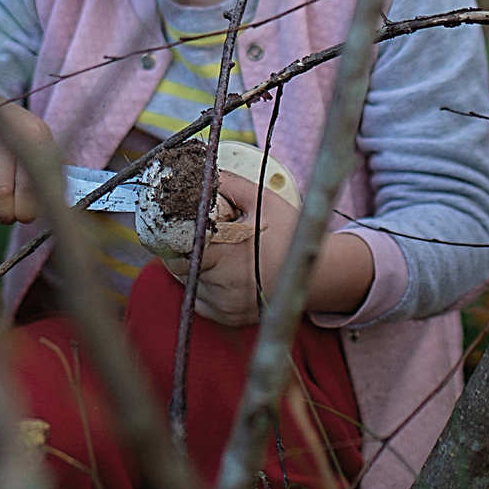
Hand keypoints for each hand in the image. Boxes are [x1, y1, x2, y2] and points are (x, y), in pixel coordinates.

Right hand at [0, 92, 55, 223]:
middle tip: (3, 215)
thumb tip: (68, 201)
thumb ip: (50, 168)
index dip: (27, 209)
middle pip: (2, 192)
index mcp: (32, 132)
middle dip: (3, 214)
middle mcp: (3, 129)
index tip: (23, 215)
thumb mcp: (31, 142)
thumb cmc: (3, 134)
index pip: (32, 184)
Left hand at [160, 169, 290, 326]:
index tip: (177, 222)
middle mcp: (225, 289)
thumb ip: (228, 184)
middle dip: (184, 247)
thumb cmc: (288, 232)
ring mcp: (225, 308)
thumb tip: (198, 169)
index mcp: (229, 258)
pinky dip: (203, 282)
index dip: (173, 235)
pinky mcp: (227, 318)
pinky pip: (199, 297)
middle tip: (200, 232)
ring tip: (218, 250)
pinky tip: (223, 268)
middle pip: (179, 266)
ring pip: (188, 282)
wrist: (315, 272)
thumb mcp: (261, 200)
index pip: (178, 249)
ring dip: (193, 265)